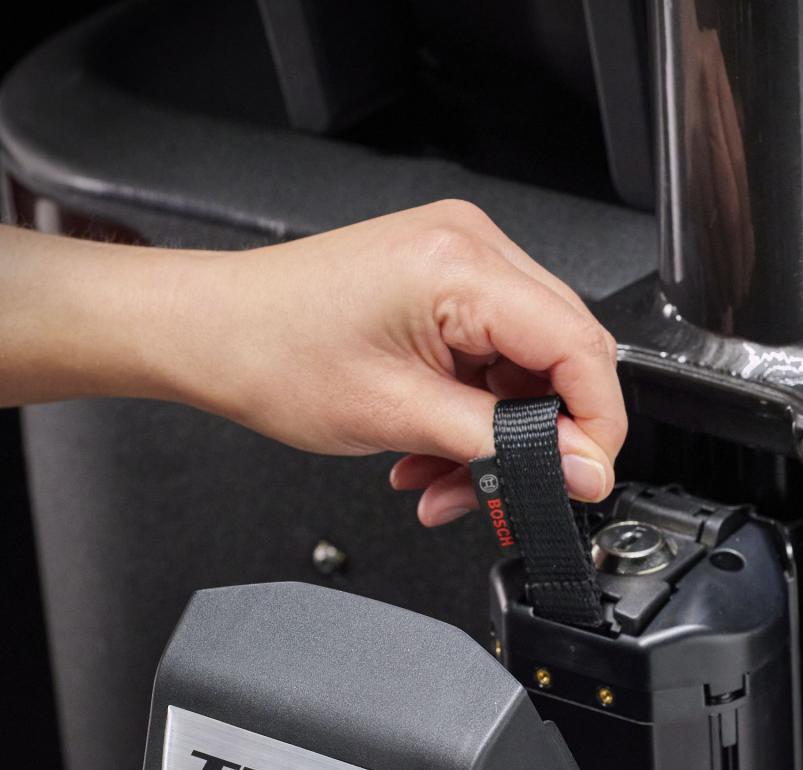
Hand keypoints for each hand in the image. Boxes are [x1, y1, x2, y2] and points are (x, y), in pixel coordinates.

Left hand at [162, 200, 625, 524]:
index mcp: (461, 264)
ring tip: (449, 482)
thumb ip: (507, 446)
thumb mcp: (401, 416)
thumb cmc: (271, 354)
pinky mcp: (442, 282)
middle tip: (508, 490)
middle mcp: (470, 246)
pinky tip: (436, 452)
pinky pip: (492, 358)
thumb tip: (583, 470)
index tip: (581, 480)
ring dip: (498, 437)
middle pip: (562, 355)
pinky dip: (474, 415)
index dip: (594, 425)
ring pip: (527, 367)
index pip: (581, 346)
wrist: (207, 331)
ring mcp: (457, 261)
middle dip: (538, 437)